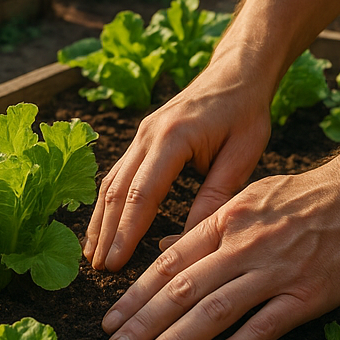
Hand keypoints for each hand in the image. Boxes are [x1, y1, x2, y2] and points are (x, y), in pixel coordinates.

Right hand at [84, 60, 272, 271]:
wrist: (236, 71)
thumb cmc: (246, 112)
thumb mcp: (243, 155)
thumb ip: (215, 196)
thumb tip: (188, 240)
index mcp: (173, 138)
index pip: (142, 193)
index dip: (126, 232)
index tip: (115, 264)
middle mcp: (148, 135)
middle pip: (118, 190)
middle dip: (106, 232)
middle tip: (99, 268)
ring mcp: (141, 135)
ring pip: (111, 182)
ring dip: (100, 220)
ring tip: (93, 255)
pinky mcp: (142, 138)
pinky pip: (118, 173)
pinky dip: (108, 203)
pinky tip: (103, 225)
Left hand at [99, 160, 339, 339]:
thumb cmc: (306, 198)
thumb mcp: (248, 198)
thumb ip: (207, 227)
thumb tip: (164, 246)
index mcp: (224, 221)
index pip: (168, 264)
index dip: (135, 296)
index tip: (109, 322)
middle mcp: (242, 246)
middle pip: (180, 290)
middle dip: (141, 326)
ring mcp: (274, 272)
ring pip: (212, 311)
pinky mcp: (307, 296)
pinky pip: (261, 328)